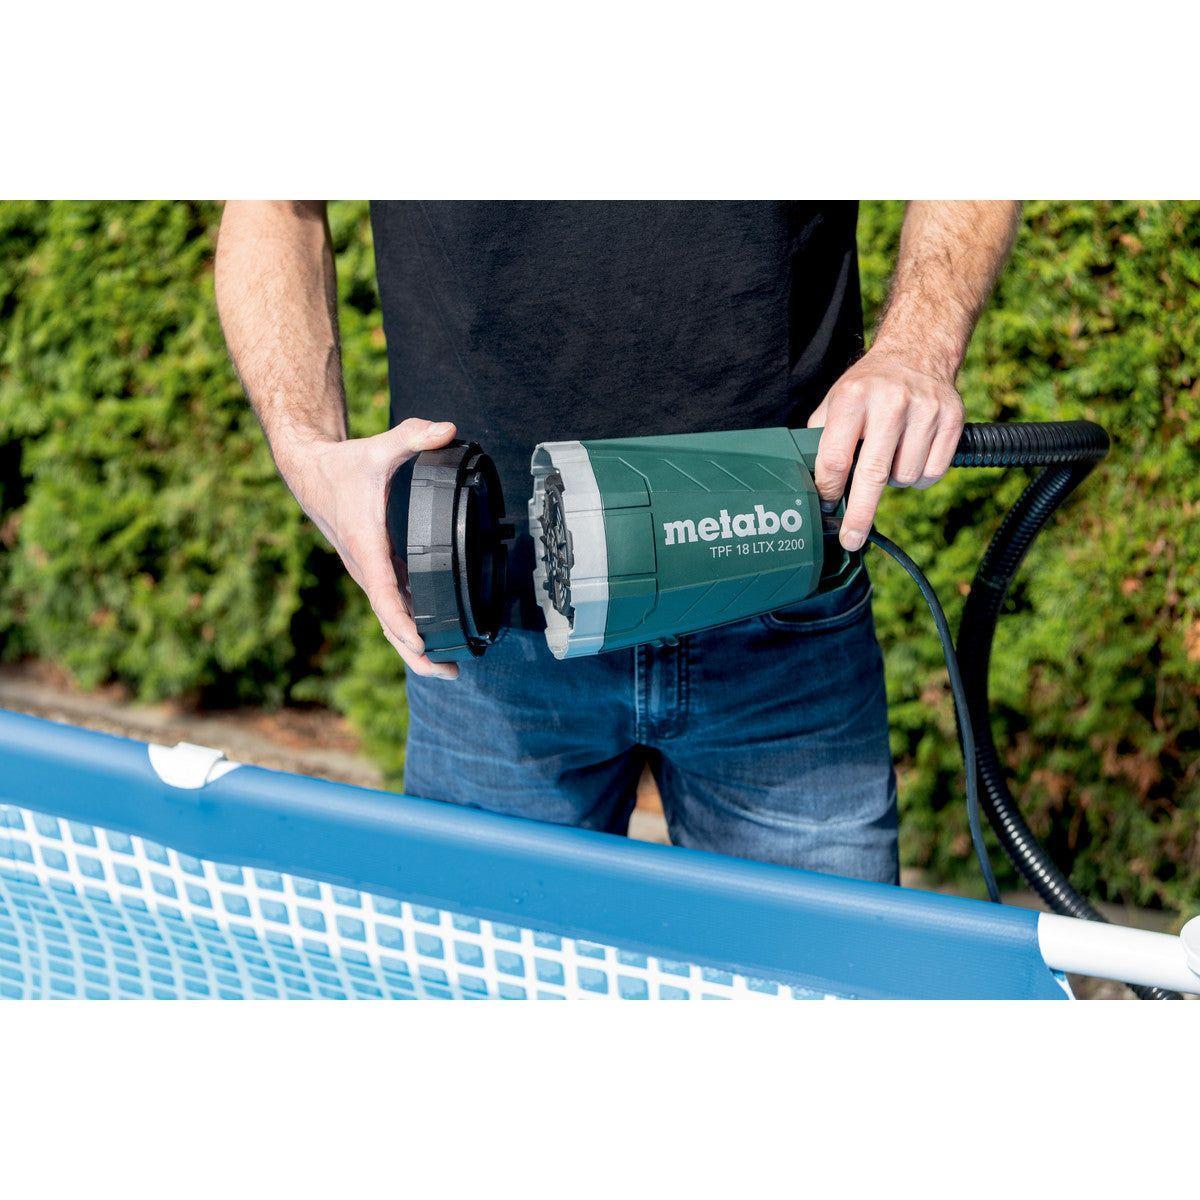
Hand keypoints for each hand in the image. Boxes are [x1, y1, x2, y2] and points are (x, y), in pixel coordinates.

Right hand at [278, 417, 460, 679]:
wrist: (310, 471)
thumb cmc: (345, 465)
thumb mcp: (380, 447)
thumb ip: (414, 437)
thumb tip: (448, 429)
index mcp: (367, 547)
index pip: (386, 592)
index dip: (403, 620)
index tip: (422, 643)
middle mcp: (366, 568)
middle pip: (389, 622)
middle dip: (416, 652)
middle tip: (449, 674)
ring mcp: (369, 573)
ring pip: (390, 619)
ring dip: (415, 646)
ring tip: (448, 668)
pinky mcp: (375, 570)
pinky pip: (393, 605)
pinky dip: (411, 624)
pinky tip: (435, 635)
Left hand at [807, 349, 964, 550]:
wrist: (916, 353)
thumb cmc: (867, 388)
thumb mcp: (835, 402)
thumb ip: (820, 440)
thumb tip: (810, 487)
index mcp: (853, 397)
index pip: (835, 458)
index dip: (829, 490)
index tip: (827, 507)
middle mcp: (890, 402)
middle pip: (872, 475)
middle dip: (859, 514)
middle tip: (851, 539)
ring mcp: (925, 410)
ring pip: (906, 478)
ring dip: (894, 481)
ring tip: (889, 456)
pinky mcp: (952, 418)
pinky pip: (933, 472)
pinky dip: (920, 476)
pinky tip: (912, 455)